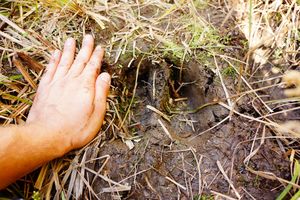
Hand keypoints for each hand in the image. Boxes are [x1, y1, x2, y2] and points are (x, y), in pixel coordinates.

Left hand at [26, 35, 110, 152]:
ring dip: (69, 50)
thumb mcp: (97, 115)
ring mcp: (57, 83)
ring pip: (65, 61)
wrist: (47, 136)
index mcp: (86, 87)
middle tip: (88, 37)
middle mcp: (71, 81)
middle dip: (85, 48)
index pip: (93, 66)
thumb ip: (101, 93)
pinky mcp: (45, 87)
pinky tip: (56, 53)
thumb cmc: (75, 129)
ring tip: (72, 40)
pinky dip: (53, 59)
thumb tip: (105, 76)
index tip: (100, 47)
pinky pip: (50, 69)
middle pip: (80, 60)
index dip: (97, 56)